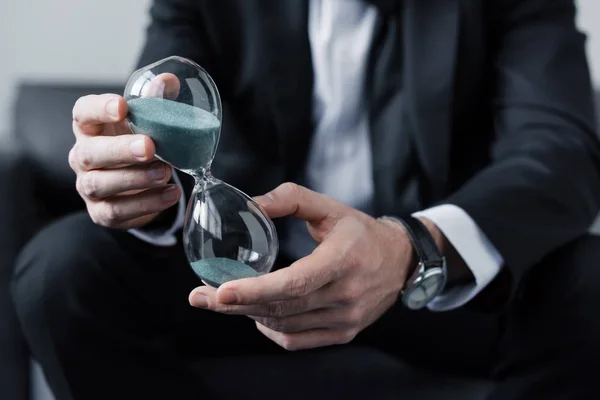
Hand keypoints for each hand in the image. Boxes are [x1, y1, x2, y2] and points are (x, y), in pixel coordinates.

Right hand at [69, 74, 181, 228]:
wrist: (140, 186)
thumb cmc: (138, 144)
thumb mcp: (147, 122)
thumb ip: (156, 101)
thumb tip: (168, 81)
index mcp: (90, 127)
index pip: (83, 112)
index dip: (100, 108)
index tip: (123, 106)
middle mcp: (82, 156)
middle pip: (89, 153)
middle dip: (119, 150)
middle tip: (149, 147)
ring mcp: (88, 186)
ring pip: (100, 184)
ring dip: (135, 179)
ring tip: (165, 173)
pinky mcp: (100, 213)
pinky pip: (117, 211)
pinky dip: (146, 204)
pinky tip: (170, 194)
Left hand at [189, 183, 415, 350]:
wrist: (401, 260)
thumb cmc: (361, 232)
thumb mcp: (330, 207)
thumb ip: (291, 199)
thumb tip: (251, 203)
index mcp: (343, 260)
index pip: (295, 283)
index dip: (256, 290)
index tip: (221, 292)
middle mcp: (346, 294)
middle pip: (281, 307)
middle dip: (235, 305)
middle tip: (200, 296)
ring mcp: (346, 318)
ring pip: (285, 325)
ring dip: (249, 315)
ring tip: (223, 301)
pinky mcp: (344, 332)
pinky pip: (297, 339)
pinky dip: (271, 330)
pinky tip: (257, 316)